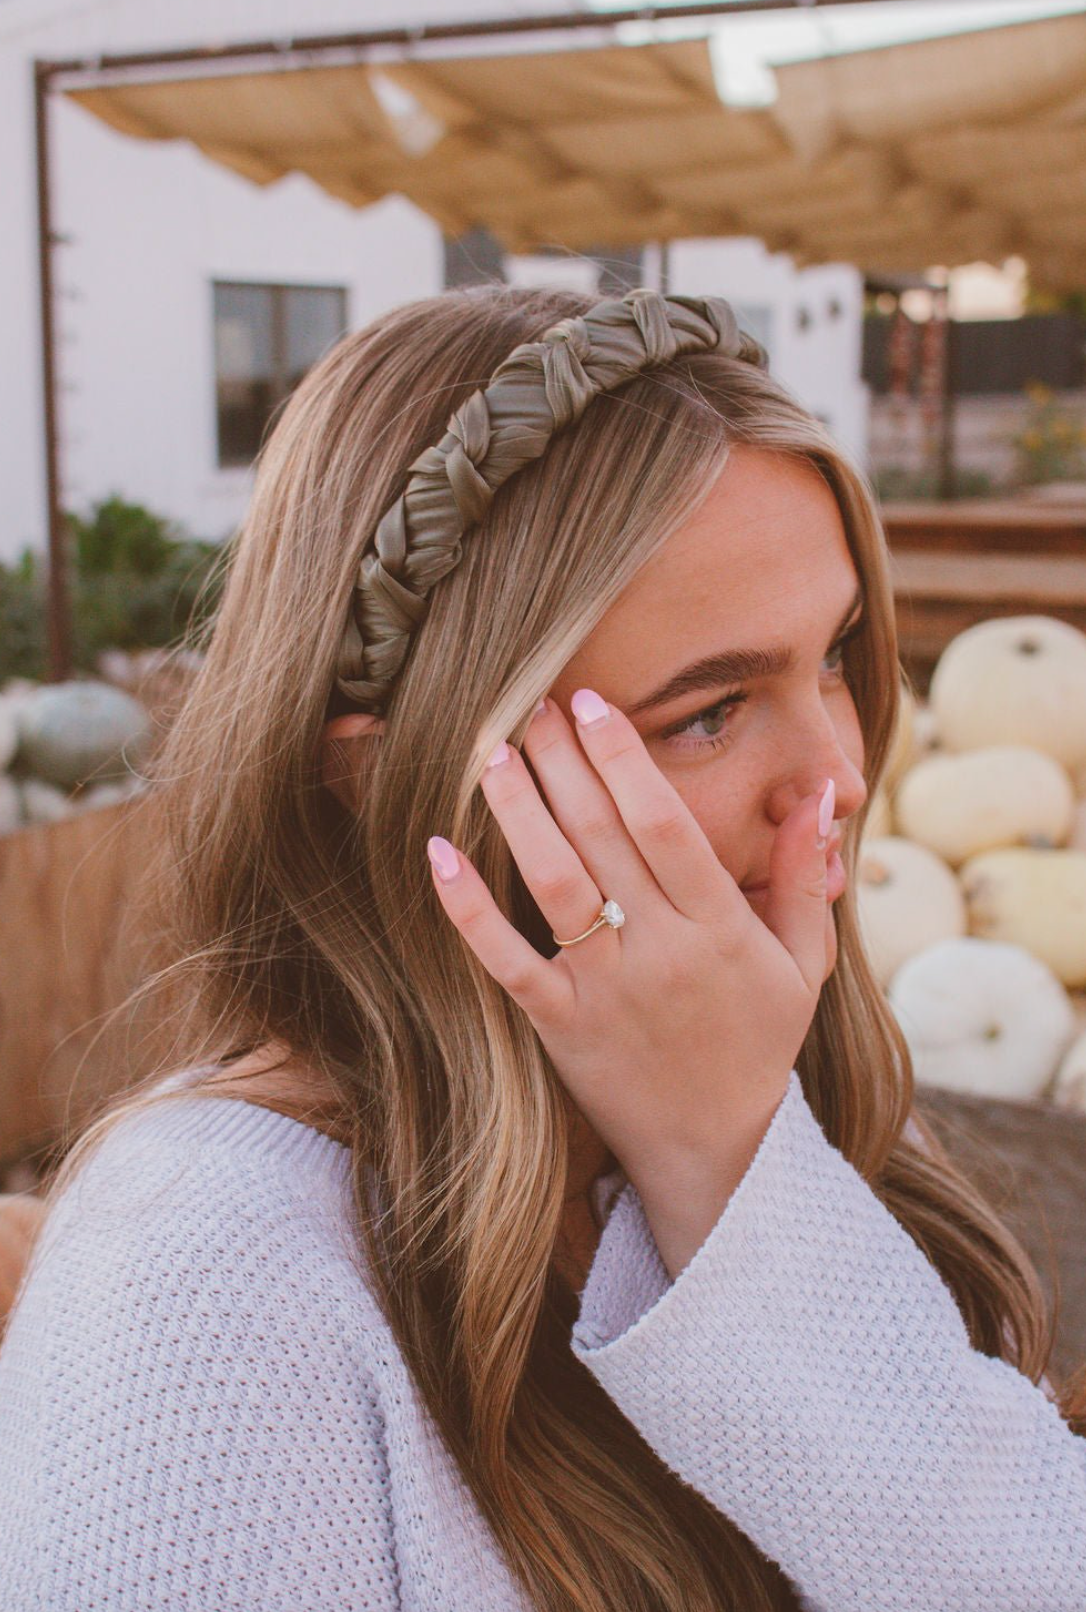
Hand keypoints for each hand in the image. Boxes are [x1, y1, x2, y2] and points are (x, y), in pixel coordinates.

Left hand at [427, 691, 832, 1273]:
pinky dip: (470, 909)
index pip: (665, 823)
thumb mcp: (801, 962)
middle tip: (531, 703)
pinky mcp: (559, 1025)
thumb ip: (800, 876)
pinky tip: (440, 852)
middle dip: (562, 762)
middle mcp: (661, 950)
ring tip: (490, 751)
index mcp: (719, 926)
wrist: (716, 1151)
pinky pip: (506, 961)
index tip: (593, 704)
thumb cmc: (757, 1043)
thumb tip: (814, 794)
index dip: (624, 758)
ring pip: (553, 884)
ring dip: (517, 811)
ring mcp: (605, 990)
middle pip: (601, 836)